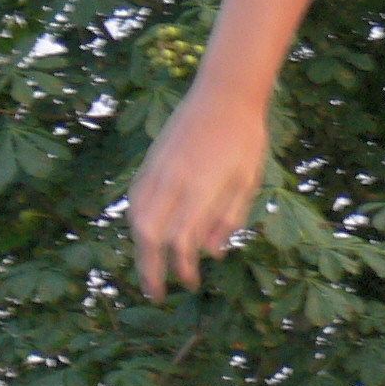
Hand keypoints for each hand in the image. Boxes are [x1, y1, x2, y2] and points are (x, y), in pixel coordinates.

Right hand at [126, 90, 270, 298]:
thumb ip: (229, 218)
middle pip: (148, 234)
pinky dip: (137, 221)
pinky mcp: (151, 160)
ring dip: (139, 247)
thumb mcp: (248, 182)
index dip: (183, 268)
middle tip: (155, 291)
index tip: (191, 282)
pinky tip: (146, 233)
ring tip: (149, 267)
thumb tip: (212, 253)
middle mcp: (173, 181)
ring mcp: (158, 169)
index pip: (182, 241)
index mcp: (201, 189)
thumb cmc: (245, 139)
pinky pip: (136, 197)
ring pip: (136, 216)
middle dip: (148, 268)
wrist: (224, 94)